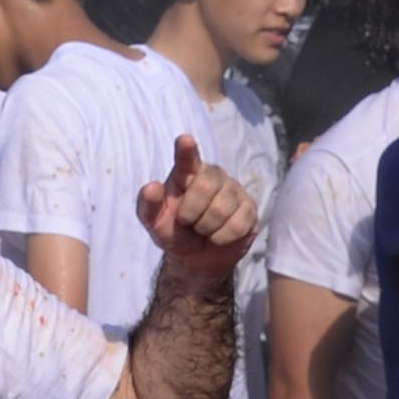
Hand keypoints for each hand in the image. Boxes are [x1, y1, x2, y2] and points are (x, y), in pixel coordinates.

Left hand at [137, 135, 255, 278]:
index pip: (187, 158)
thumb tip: (152, 187)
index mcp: (187, 172)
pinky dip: (222, 238)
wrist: (196, 258)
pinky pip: (237, 225)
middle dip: (191, 212)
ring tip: (203, 229)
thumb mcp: (154, 222)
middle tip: (186, 222)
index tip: (185, 140)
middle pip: (205, 185)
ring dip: (206, 228)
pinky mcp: (250, 209)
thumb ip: (148, 205)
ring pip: (222, 209)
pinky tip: (218, 236)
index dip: (187, 150)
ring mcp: (234, 190)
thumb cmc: (174, 231)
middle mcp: (213, 175)